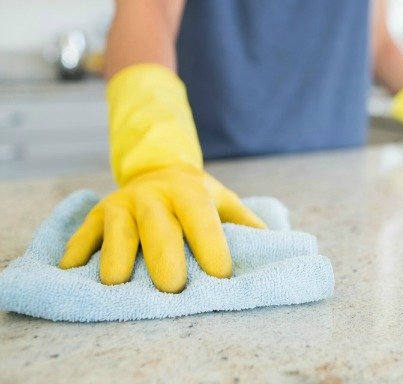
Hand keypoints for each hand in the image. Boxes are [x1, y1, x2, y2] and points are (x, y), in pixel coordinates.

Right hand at [59, 166, 265, 292]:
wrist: (158, 169)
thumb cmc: (197, 196)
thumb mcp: (225, 200)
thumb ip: (247, 223)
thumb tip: (275, 249)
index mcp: (190, 194)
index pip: (202, 221)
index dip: (212, 247)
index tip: (221, 276)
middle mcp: (154, 197)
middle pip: (158, 229)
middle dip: (164, 259)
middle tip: (172, 289)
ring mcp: (122, 204)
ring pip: (116, 231)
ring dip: (115, 257)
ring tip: (117, 283)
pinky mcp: (97, 214)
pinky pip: (83, 234)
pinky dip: (76, 252)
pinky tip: (71, 271)